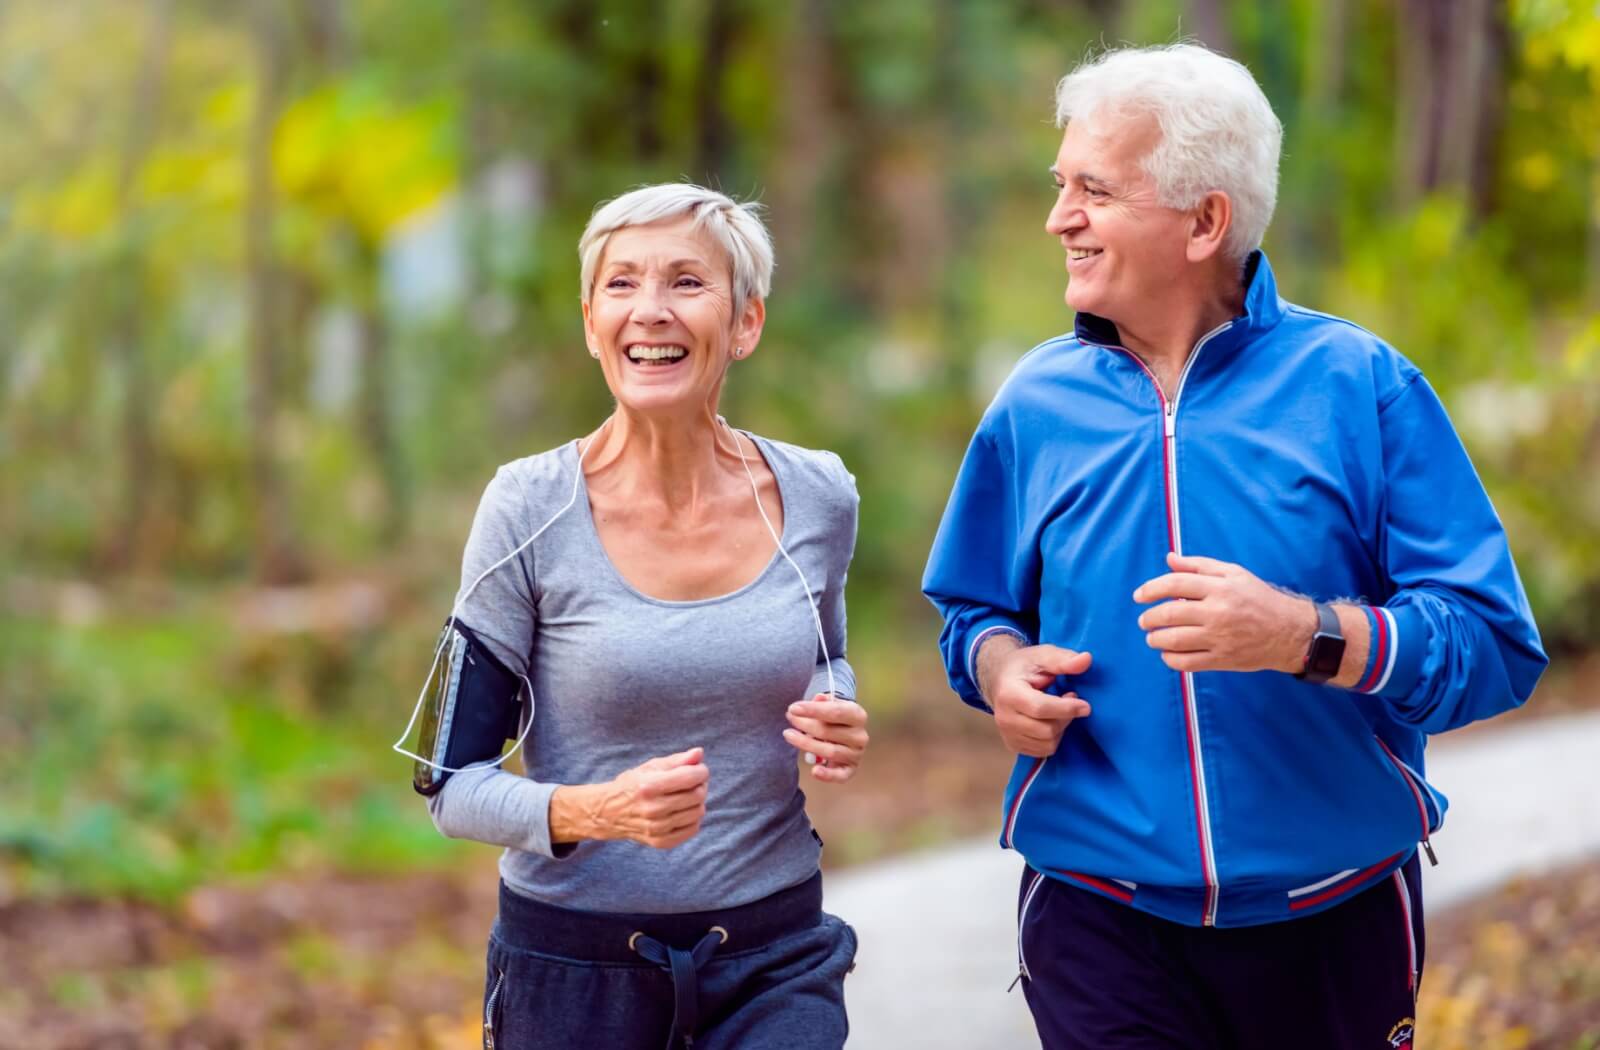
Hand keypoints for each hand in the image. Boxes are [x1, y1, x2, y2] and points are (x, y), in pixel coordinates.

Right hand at [554, 748, 709, 848]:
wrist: (608, 813)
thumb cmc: (632, 785)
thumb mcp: (650, 767)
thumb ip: (676, 760)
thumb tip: (699, 754)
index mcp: (649, 786)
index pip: (691, 778)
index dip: (701, 771)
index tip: (698, 769)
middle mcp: (652, 809)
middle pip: (697, 795)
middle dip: (701, 785)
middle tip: (693, 782)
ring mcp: (657, 828)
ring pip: (698, 812)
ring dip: (698, 802)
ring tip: (686, 796)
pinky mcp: (660, 842)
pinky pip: (693, 829)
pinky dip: (693, 818)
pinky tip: (682, 811)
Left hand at [785, 694, 868, 782]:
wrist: (845, 733)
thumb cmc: (834, 718)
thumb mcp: (830, 705)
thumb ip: (822, 702)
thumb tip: (818, 698)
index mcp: (858, 715)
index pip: (835, 711)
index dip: (813, 710)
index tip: (793, 708)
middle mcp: (860, 736)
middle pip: (828, 731)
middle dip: (805, 724)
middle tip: (789, 718)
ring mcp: (856, 754)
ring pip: (829, 751)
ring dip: (806, 744)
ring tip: (789, 735)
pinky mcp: (851, 769)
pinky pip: (840, 775)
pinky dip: (827, 775)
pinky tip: (814, 770)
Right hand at [977, 638, 1092, 757]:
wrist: (1000, 679)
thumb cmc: (1024, 667)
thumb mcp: (1042, 656)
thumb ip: (1063, 659)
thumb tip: (1086, 659)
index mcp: (1008, 694)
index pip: (1040, 708)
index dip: (1066, 709)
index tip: (1085, 706)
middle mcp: (1004, 718)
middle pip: (1047, 730)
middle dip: (1065, 717)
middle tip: (1069, 700)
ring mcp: (1007, 734)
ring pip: (1048, 744)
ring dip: (1060, 729)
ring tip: (1058, 710)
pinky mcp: (1013, 745)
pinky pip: (1043, 751)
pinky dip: (1053, 738)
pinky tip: (1051, 721)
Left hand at [1134, 552, 1315, 673]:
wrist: (1288, 632)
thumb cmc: (1258, 598)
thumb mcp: (1233, 574)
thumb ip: (1198, 566)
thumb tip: (1169, 559)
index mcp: (1219, 587)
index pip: (1174, 584)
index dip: (1150, 589)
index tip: (1138, 596)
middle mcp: (1218, 612)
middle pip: (1168, 614)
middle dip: (1148, 618)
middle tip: (1144, 621)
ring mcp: (1219, 638)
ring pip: (1173, 640)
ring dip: (1155, 639)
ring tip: (1153, 637)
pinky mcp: (1222, 659)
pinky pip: (1186, 663)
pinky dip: (1170, 659)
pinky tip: (1168, 653)